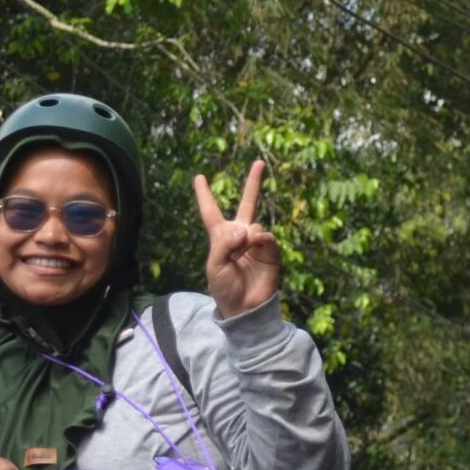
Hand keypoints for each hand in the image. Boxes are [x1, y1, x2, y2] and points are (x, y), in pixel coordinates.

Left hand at [193, 159, 283, 319]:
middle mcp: (239, 235)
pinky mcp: (270, 250)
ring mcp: (256, 242)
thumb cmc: (224, 288)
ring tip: (241, 251)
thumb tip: (246, 229)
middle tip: (259, 162)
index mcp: (220, 238)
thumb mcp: (214, 266)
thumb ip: (224, 244)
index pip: (211, 211)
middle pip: (247, 203)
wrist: (245, 307)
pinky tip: (255, 245)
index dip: (204, 194)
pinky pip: (265, 235)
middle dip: (254, 183)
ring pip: (253, 223)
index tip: (199, 177)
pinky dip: (259, 239)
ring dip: (246, 235)